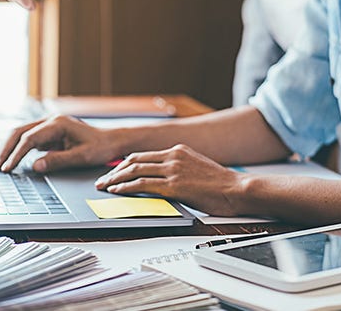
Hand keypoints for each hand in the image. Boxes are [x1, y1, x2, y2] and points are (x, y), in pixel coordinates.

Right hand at [0, 115, 119, 172]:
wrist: (111, 141)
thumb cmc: (100, 147)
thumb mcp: (82, 157)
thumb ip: (58, 161)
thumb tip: (35, 166)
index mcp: (58, 124)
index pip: (30, 138)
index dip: (16, 154)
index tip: (8, 168)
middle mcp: (50, 121)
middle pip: (19, 133)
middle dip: (5, 150)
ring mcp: (47, 126)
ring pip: (20, 134)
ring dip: (6, 148)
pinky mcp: (48, 134)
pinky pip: (26, 140)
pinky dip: (15, 149)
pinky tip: (7, 159)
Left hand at [94, 144, 248, 215]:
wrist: (237, 189)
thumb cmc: (221, 184)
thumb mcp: (197, 167)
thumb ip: (179, 169)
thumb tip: (162, 179)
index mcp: (178, 150)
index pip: (143, 155)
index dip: (125, 164)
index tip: (114, 172)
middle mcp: (173, 156)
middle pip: (135, 160)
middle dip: (115, 171)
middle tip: (102, 180)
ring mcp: (173, 169)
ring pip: (135, 171)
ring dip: (115, 179)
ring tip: (104, 186)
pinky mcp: (174, 185)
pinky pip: (142, 184)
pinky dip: (126, 187)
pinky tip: (117, 191)